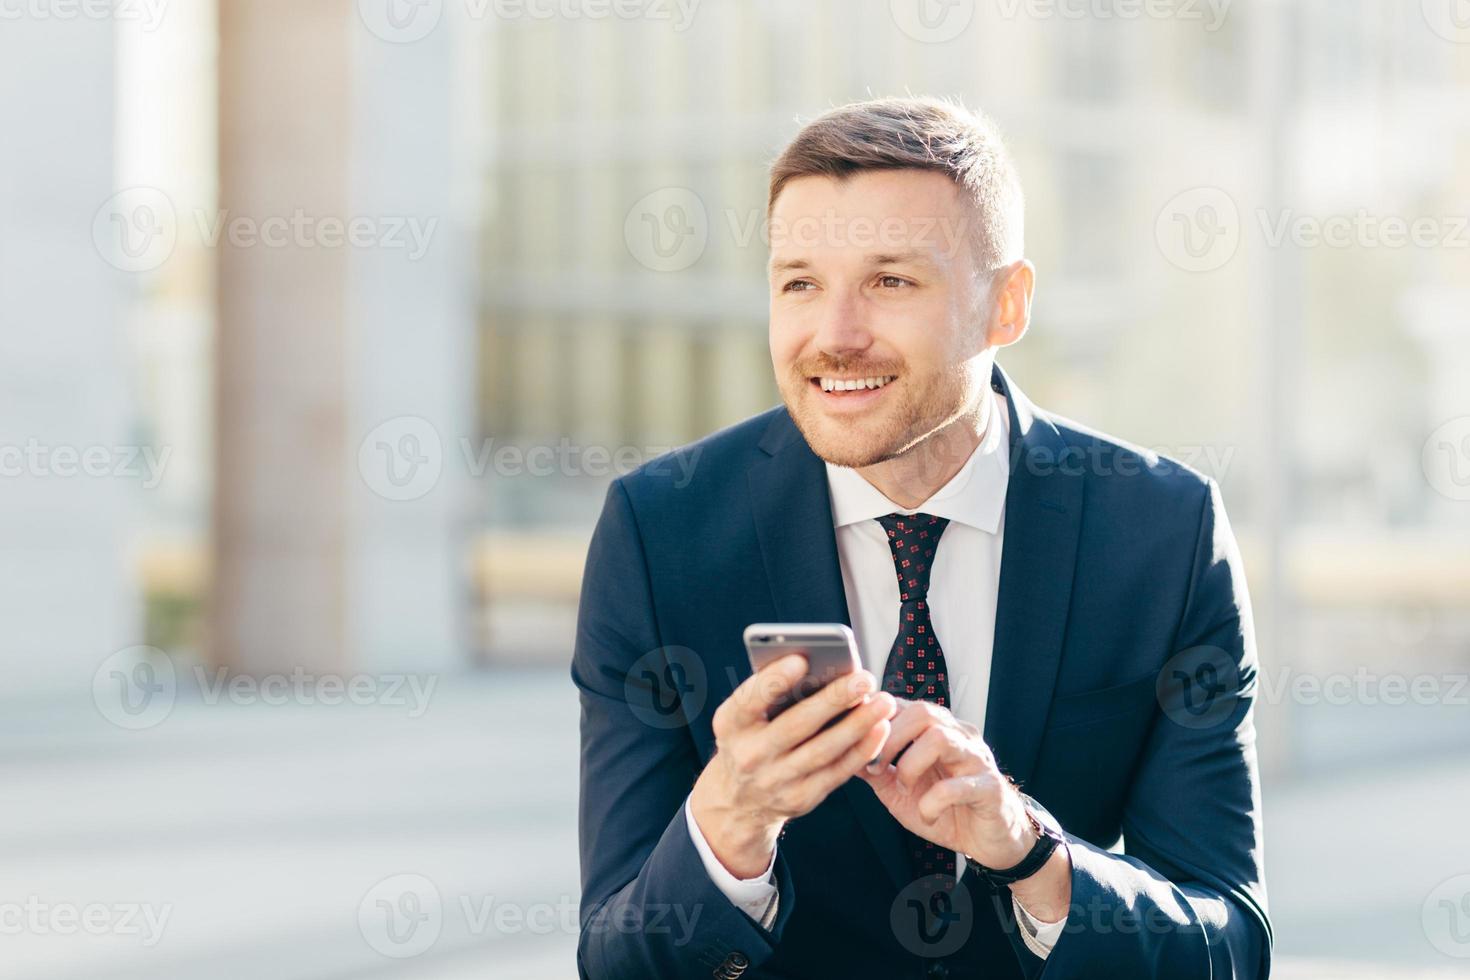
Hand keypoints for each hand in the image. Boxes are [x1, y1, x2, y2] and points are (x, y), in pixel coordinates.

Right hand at [690, 654, 897, 877]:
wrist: (739, 798)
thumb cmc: (749, 738)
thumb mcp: (743, 716)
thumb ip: (770, 692)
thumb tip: (818, 666)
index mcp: (730, 725)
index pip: (749, 701)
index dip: (774, 680)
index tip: (801, 659)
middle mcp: (750, 755)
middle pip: (796, 725)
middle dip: (834, 700)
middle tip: (863, 679)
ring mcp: (775, 781)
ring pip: (823, 751)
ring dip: (858, 725)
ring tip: (883, 702)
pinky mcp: (801, 799)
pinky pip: (837, 772)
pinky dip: (862, 750)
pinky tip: (880, 728)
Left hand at [858, 699, 1036, 870]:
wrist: (991, 839)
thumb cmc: (945, 808)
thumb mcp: (899, 790)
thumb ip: (874, 769)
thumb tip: (837, 751)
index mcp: (935, 731)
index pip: (902, 704)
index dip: (873, 718)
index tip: (852, 741)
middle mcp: (958, 736)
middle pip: (923, 711)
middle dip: (890, 737)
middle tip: (874, 766)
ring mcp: (977, 759)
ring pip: (941, 739)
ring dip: (911, 764)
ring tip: (902, 786)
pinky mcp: (990, 788)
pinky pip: (959, 786)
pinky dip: (933, 802)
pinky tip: (927, 814)